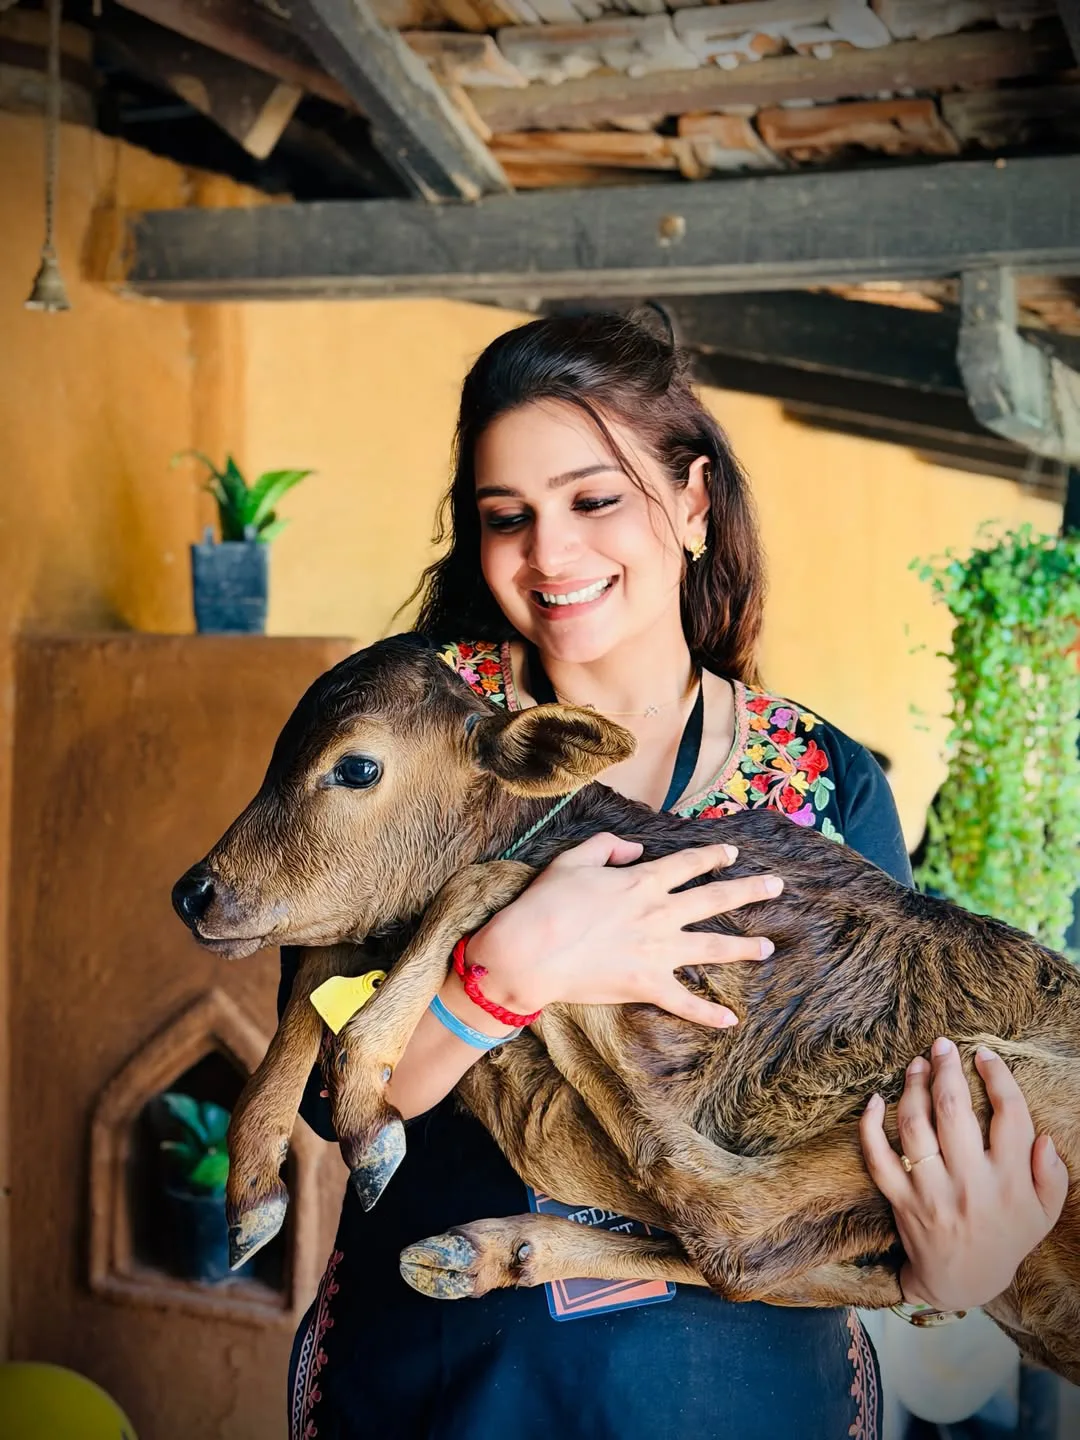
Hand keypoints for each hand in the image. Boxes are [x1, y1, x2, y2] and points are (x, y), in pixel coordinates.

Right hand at [466, 833, 780, 1027]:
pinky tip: (731, 1019)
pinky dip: (708, 1013)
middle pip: (715, 899)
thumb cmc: (546, 903)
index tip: (733, 853)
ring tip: (768, 949)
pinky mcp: (647, 985)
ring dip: (743, 948)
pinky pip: (685, 1002)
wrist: (530, 951)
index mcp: (642, 881)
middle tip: (777, 885)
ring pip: (712, 947)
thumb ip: (608, 847)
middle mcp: (659, 913)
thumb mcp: (573, 859)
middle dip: (749, 890)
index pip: (689, 864)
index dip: (713, 856)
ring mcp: (657, 951)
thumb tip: (636, 851)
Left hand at [860, 1037, 1067, 1310]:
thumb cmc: (1005, 1237)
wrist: (962, 1282)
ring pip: (915, 1127)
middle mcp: (970, 1184)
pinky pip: (877, 1158)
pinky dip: (869, 1126)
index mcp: (1009, 1182)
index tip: (985, 1055)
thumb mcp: (1043, 1213)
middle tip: (942, 1045)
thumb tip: (1044, 1137)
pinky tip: (874, 1100)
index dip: (998, 1078)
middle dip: (947, 1070)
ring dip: (913, 1087)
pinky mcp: (900, 1201)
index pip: (1009, 1116)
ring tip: (916, 1065)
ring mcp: (931, 1192)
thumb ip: (1052, 1175)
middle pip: (954, 1112)